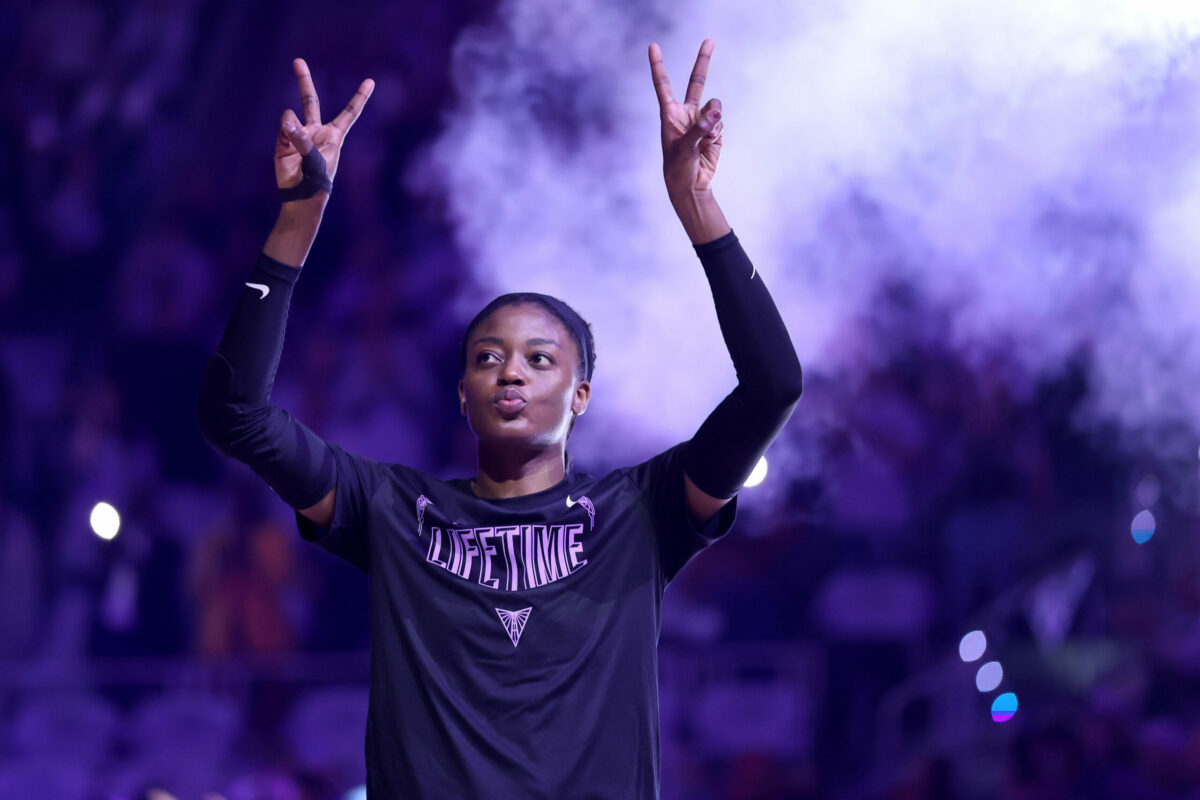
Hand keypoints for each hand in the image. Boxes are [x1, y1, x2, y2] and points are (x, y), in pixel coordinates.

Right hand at [275, 58, 373, 193]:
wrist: (300, 197)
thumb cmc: (317, 182)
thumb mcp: (315, 161)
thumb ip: (302, 139)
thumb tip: (286, 119)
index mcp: (334, 135)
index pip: (349, 112)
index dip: (359, 97)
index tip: (371, 81)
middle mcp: (316, 131)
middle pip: (310, 100)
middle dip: (303, 80)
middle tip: (297, 60)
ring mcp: (298, 134)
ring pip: (291, 117)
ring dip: (292, 129)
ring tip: (296, 148)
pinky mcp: (283, 140)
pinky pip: (282, 130)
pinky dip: (284, 137)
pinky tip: (287, 151)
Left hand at [648, 39, 723, 196]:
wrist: (691, 185)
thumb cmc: (678, 168)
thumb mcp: (684, 148)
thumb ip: (700, 128)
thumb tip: (717, 111)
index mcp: (670, 114)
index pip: (663, 84)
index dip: (658, 65)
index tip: (653, 46)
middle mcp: (686, 112)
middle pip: (697, 81)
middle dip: (703, 61)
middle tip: (710, 40)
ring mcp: (702, 120)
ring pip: (715, 106)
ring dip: (713, 120)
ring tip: (705, 138)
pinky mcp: (715, 129)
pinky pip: (721, 122)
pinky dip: (717, 132)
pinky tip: (710, 144)